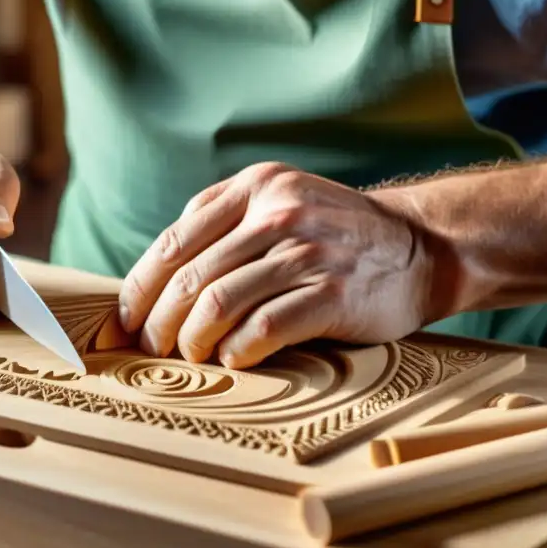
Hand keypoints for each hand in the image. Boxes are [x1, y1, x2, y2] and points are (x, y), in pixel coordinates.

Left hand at [118, 163, 438, 368]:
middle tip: (151, 349)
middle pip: (191, 276)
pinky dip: (236, 351)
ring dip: (192, 340)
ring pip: (219, 303)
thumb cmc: (333, 235)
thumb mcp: (279, 203)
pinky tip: (232, 360)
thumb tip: (154, 282)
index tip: (127, 320)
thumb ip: (224, 225)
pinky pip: (263, 328)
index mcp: (255, 187)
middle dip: (160, 321)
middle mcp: (278, 212)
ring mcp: (307, 252)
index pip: (175, 240)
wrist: (419, 248)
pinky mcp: (331, 294)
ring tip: (188, 356)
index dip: (142, 285)